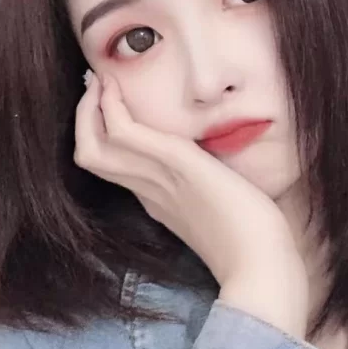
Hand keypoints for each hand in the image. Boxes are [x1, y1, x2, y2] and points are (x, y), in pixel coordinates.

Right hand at [74, 73, 308, 335]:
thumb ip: (210, 191)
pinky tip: (114, 88)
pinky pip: (124, 133)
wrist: (262, 268)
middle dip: (85, 118)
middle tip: (94, 86)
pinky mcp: (176, 164)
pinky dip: (110, 108)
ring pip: (92, 147)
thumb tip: (216, 171)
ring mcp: (158, 179)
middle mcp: (149, 191)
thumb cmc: (255, 244)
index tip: (108, 104)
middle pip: (91, 156)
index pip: (114, 167)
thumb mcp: (225, 210)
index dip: (102, 135)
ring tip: (98, 80)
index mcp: (159, 202)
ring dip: (89, 108)